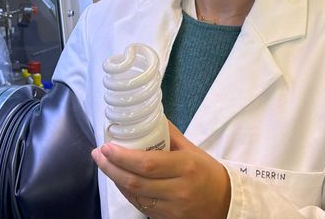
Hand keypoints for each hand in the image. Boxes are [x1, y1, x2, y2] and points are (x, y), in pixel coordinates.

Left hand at [91, 122, 230, 218]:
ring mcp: (172, 208)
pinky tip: (119, 179)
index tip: (106, 146)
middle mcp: (178, 189)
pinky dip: (127, 192)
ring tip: (105, 164)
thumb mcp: (193, 150)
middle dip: (111, 167)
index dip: (122, 157)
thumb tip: (148, 115)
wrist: (226, 204)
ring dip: (115, 179)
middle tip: (98, 154)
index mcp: (186, 167)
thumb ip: (169, 134)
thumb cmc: (208, 173)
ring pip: (134, 196)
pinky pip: (141, 206)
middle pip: (135, 182)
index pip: (147, 164)